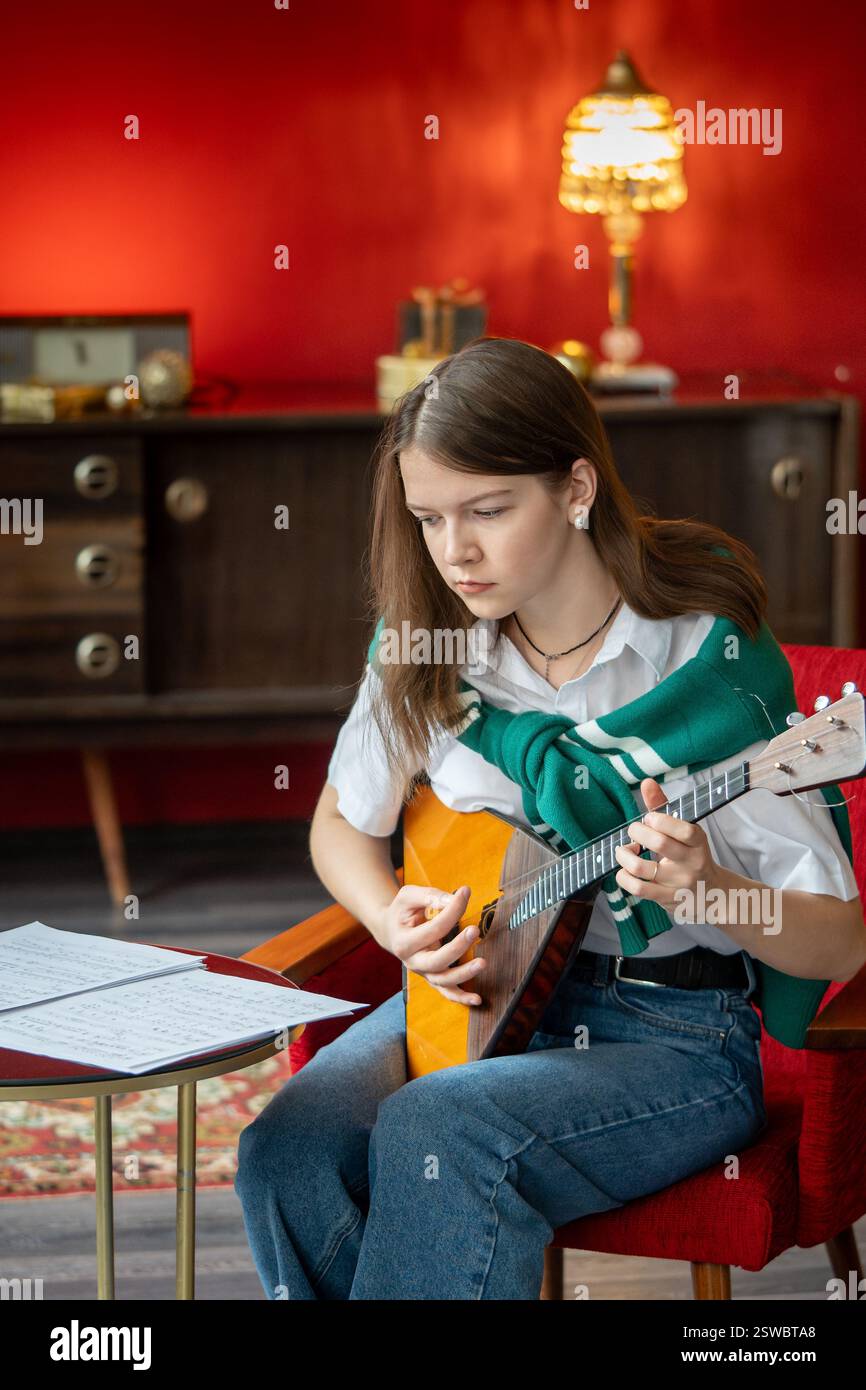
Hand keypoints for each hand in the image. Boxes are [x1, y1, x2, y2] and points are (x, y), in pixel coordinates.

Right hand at [379, 884, 485, 1005]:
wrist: (390, 931)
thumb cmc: (401, 912)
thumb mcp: (408, 897)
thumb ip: (429, 896)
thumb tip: (453, 900)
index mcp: (403, 942)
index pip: (433, 929)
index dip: (451, 910)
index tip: (465, 893)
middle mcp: (412, 962)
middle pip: (437, 961)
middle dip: (457, 947)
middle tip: (474, 929)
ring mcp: (423, 973)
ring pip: (444, 980)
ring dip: (464, 974)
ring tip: (483, 963)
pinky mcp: (433, 978)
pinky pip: (447, 992)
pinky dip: (462, 998)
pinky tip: (478, 999)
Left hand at [613, 777, 721, 922]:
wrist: (710, 895)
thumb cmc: (689, 856)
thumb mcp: (683, 831)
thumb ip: (663, 806)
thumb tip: (646, 782)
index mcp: (698, 843)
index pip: (685, 830)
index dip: (661, 820)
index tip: (649, 819)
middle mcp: (691, 863)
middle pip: (660, 843)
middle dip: (637, 832)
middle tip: (634, 832)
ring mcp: (678, 884)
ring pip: (641, 867)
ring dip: (623, 854)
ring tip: (624, 850)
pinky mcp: (665, 899)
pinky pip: (637, 888)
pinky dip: (622, 876)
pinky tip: (625, 869)